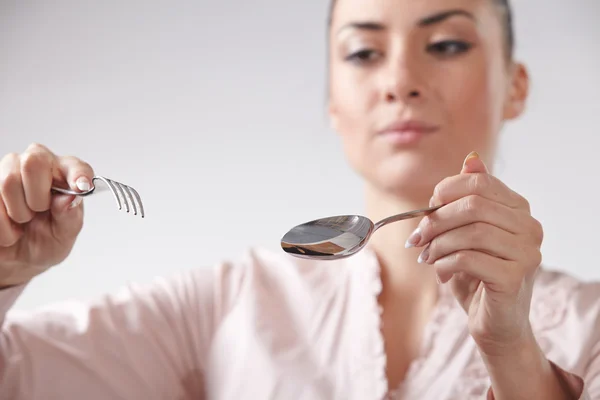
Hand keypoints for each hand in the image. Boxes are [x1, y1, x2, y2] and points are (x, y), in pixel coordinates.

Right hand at [0, 143, 93, 286]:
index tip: (81, 186)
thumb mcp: (64, 233)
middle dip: (37, 197)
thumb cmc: (47, 239)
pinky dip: (3, 226)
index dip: (78, 173)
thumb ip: (70, 216)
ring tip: (22, 221)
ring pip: (9, 182)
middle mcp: (36, 165)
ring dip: (18, 213)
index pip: (75, 165)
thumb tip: (69, 198)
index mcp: (64, 174)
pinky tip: (8, 227)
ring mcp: (8, 171)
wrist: (19, 257)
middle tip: (38, 212)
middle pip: (33, 162)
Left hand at [405, 151, 543, 354]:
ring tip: (428, 258)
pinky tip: (442, 274)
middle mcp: (529, 226)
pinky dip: (446, 264)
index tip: (427, 210)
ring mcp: (527, 252)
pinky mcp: (516, 277)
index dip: (445, 192)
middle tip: (418, 238)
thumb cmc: (477, 274)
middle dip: (437, 221)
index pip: (479, 183)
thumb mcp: (466, 232)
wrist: (494, 322)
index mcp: (518, 209)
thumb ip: (467, 198)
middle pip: (473, 205)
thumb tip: (471, 158)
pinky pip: (469, 258)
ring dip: (438, 245)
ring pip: (470, 232)